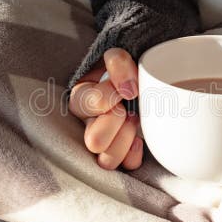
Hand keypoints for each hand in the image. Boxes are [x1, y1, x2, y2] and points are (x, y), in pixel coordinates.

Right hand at [69, 48, 142, 169]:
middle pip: (93, 140)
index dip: (111, 94)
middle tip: (129, 110)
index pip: (88, 102)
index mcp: (81, 98)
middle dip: (116, 122)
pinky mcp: (123, 153)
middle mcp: (88, 124)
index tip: (128, 87)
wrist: (141, 78)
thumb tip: (129, 89)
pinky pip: (127, 166)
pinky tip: (140, 138)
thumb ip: (118, 62)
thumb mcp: (117, 56)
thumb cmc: (125, 69)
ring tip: (135, 122)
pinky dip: (135, 154)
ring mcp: (105, 142)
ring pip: (106, 161)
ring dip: (125, 139)